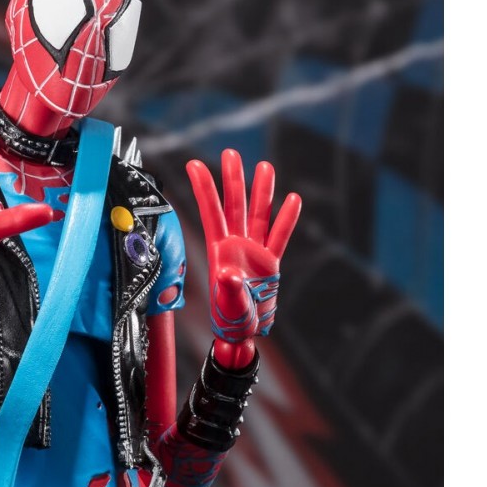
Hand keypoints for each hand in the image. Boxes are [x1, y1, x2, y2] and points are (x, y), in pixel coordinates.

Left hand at [187, 151, 300, 365]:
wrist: (243, 333)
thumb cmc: (230, 321)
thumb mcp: (229, 306)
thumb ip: (230, 289)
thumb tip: (229, 275)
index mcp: (220, 251)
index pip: (211, 212)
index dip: (204, 188)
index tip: (193, 164)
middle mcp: (236, 246)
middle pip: (234, 205)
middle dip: (233, 179)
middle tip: (230, 153)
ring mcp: (254, 252)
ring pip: (258, 215)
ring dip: (262, 191)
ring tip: (265, 166)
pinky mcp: (270, 263)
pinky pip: (280, 236)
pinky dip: (287, 219)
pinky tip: (293, 200)